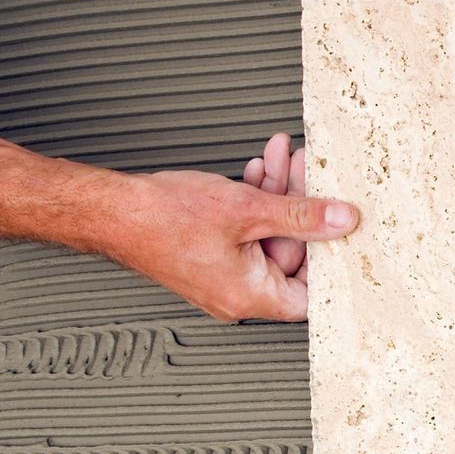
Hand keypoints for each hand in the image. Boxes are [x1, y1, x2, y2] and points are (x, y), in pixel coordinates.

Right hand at [106, 134, 358, 322]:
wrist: (110, 208)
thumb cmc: (163, 217)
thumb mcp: (248, 210)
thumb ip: (302, 216)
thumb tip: (344, 220)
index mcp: (250, 297)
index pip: (311, 293)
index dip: (329, 259)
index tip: (340, 226)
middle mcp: (237, 294)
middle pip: (291, 253)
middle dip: (300, 206)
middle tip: (306, 169)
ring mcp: (223, 275)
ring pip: (268, 235)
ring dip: (278, 194)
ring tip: (282, 157)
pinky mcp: (211, 255)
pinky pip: (246, 231)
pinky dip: (255, 201)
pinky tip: (259, 170)